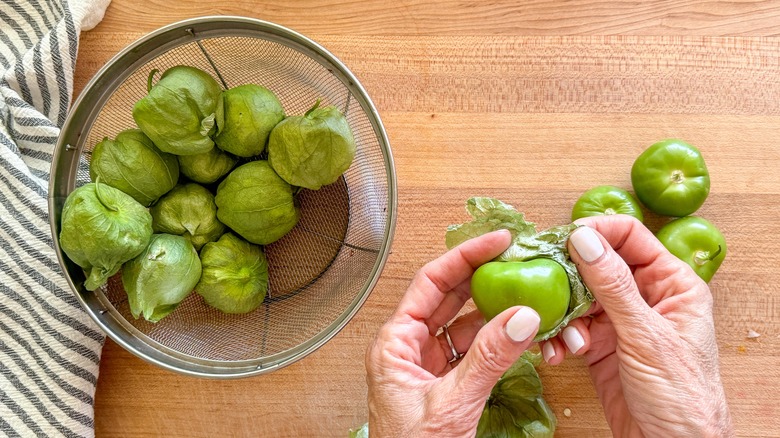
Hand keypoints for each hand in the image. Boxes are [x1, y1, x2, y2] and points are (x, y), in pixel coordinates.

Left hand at [366, 230, 540, 436]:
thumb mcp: (451, 406)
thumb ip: (487, 360)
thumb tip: (520, 317)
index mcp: (394, 344)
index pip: (429, 284)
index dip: (464, 257)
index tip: (496, 241)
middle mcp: (409, 348)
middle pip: (448, 297)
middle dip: (482, 276)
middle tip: (516, 257)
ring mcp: (428, 366)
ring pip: (464, 323)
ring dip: (494, 309)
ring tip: (525, 291)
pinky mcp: (446, 383)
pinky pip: (472, 350)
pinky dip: (497, 339)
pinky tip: (519, 331)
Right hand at [541, 215, 733, 436]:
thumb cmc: (681, 396)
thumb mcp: (646, 335)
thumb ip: (613, 286)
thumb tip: (584, 239)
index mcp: (672, 283)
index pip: (630, 237)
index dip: (596, 233)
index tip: (563, 239)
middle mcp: (645, 296)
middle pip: (597, 265)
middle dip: (570, 278)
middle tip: (544, 286)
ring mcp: (621, 321)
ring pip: (579, 297)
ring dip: (564, 315)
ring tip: (565, 338)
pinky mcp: (601, 345)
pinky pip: (571, 327)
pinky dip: (560, 338)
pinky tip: (557, 354)